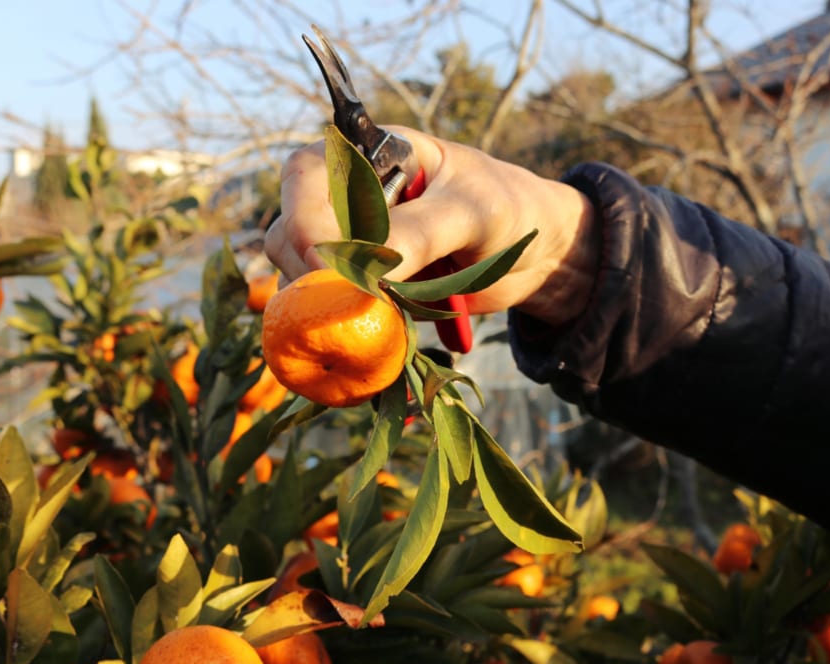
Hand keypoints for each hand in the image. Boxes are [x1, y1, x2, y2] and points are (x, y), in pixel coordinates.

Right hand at [264, 126, 597, 326]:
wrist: (538, 253)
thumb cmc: (508, 209)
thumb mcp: (471, 212)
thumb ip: (421, 232)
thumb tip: (366, 268)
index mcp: (370, 157)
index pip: (306, 175)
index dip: (304, 217)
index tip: (324, 264)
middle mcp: (348, 199)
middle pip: (291, 232)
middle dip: (308, 272)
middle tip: (350, 305)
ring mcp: (352, 247)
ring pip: (303, 277)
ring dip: (324, 306)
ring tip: (375, 321)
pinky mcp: (364, 288)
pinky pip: (334, 310)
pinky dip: (343, 328)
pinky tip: (370, 341)